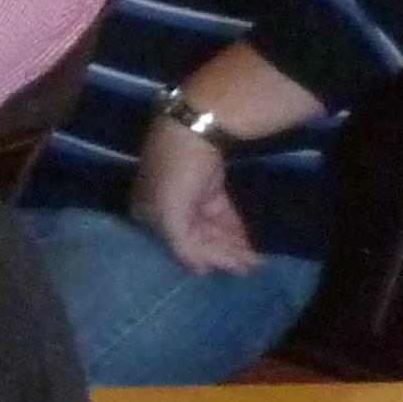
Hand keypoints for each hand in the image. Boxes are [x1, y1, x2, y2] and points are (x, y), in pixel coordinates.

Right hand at [134, 114, 264, 276]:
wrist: (194, 130)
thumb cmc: (174, 171)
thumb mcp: (170, 210)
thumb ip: (182, 243)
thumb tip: (199, 270)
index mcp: (149, 216)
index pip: (179, 245)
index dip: (205, 259)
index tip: (230, 271)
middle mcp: (167, 212)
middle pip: (198, 240)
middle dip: (223, 255)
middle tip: (249, 269)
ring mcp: (190, 201)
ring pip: (212, 231)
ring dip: (231, 247)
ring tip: (253, 262)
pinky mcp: (210, 193)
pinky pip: (222, 218)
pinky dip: (234, 232)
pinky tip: (247, 246)